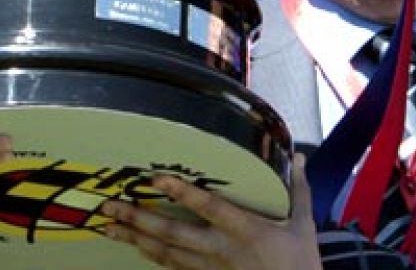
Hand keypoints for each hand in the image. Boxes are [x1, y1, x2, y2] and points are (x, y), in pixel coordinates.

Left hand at [98, 155, 320, 269]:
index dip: (182, 193)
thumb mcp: (304, 226)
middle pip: (173, 234)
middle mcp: (221, 250)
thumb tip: (299, 157)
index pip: (208, 207)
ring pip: (166, 254)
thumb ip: (297, 189)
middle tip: (111, 206)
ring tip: (111, 226)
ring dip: (136, 239)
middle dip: (139, 220)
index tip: (156, 178)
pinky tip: (137, 247)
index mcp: (245, 230)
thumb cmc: (300, 264)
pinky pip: (174, 268)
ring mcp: (211, 269)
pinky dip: (153, 257)